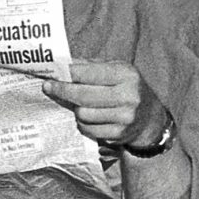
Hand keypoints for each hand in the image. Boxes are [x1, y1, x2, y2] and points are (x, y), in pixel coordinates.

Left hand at [42, 59, 166, 147]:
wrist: (150, 118)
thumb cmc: (127, 87)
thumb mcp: (116, 69)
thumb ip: (91, 66)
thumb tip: (64, 64)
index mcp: (126, 74)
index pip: (90, 72)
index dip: (68, 74)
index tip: (52, 74)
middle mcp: (128, 95)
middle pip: (83, 95)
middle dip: (62, 91)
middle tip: (47, 87)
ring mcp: (124, 117)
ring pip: (83, 114)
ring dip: (75, 109)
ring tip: (77, 103)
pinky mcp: (119, 134)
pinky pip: (88, 129)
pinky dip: (82, 123)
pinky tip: (86, 118)